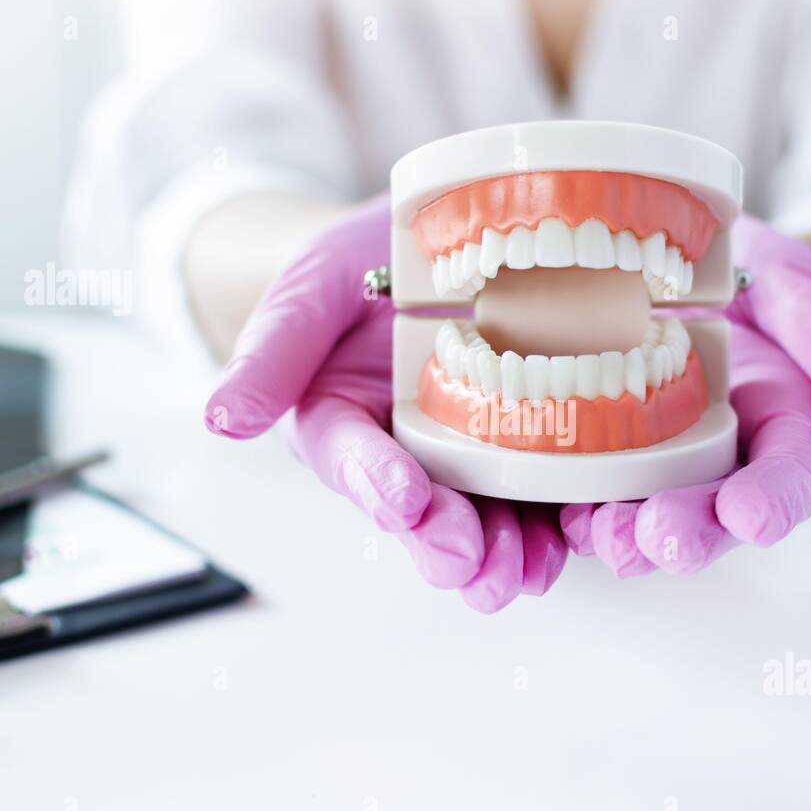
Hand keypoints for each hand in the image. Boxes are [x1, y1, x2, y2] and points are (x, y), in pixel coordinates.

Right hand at [204, 195, 566, 612]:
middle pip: (423, 514)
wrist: (433, 244)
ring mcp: (474, 456)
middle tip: (471, 561)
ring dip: (510, 551)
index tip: (401, 499)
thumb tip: (221, 418)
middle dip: (447, 544)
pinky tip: (589, 527)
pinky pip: (553, 488)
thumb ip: (272, 351)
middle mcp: (409, 456)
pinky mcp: (536, 446)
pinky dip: (570, 514)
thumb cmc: (362, 266)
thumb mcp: (310, 288)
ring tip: (530, 566)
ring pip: (490, 517)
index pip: (352, 460)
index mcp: (345, 427)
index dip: (374, 482)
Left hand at [559, 214, 810, 575]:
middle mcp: (725, 460)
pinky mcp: (608, 453)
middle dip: (690, 533)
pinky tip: (555, 515)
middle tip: (661, 539)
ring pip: (648, 513)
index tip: (752, 517)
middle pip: (713, 512)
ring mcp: (663, 461)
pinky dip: (572, 509)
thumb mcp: (806, 293)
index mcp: (784, 429)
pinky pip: (590, 490)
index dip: (774, 501)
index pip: (790, 477)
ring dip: (625, 534)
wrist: (693, 270)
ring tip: (600, 536)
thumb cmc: (759, 278)